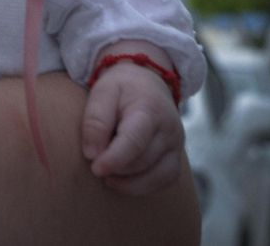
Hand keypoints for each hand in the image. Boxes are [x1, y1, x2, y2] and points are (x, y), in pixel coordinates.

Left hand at [82, 51, 184, 195]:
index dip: (114, 159)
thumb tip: (92, 154)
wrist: (148, 82)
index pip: (135, 141)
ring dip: (128, 181)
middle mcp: (169, 129)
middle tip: (94, 165)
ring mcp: (177, 145)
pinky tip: (122, 181)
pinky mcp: (177, 156)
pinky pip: (165, 180)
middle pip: (142, 161)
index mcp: (149, 110)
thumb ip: (95, 120)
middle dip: (116, 168)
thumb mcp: (102, 92)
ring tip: (106, 175)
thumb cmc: (121, 87)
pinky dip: (143, 186)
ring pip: (155, 175)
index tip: (95, 169)